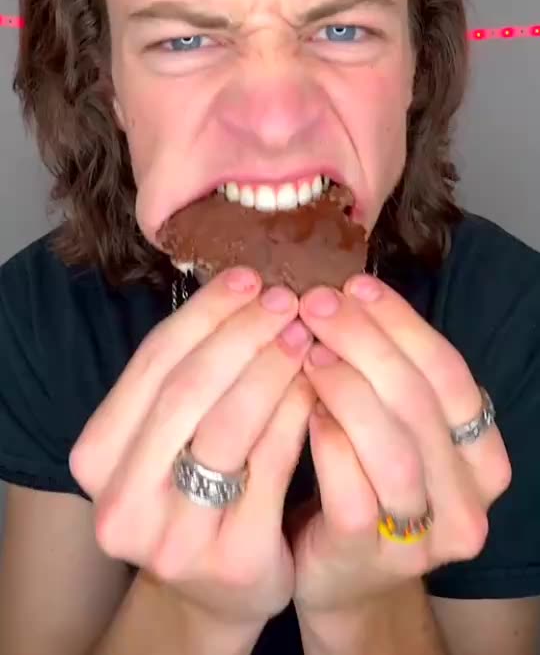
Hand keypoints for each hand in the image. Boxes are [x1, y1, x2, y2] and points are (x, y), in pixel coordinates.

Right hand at [69, 268, 316, 628]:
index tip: (249, 278)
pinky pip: (271, 466)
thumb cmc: (195, 486)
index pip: (152, 363)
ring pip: (228, 427)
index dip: (205, 313)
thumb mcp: (167, 435)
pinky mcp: (234, 560)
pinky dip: (295, 414)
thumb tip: (240, 285)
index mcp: (95, 458)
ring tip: (303, 333)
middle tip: (285, 300)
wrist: (219, 586)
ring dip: (271, 368)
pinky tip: (315, 383)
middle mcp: (122, 504)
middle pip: (187, 391)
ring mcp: (175, 539)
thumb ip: (184, 374)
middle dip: (241, 334)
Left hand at [287, 273, 510, 617]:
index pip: (451, 373)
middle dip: (365, 343)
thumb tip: (349, 293)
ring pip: (394, 450)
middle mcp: (468, 500)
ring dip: (347, 388)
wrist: (341, 575)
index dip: (401, 323)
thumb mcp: (394, 427)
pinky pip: (353, 493)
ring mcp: (421, 537)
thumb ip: (388, 374)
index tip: (355, 286)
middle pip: (421, 403)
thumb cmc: (365, 479)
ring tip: (308, 351)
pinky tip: (305, 409)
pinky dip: (329, 443)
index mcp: (483, 456)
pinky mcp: (369, 557)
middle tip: (317, 306)